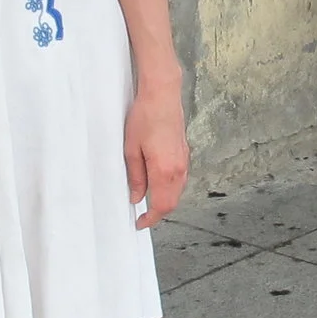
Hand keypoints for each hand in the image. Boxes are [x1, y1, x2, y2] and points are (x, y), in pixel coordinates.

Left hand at [125, 84, 188, 229]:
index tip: (140, 222)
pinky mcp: (184, 153)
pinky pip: (179, 180)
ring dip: (164, 200)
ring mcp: (184, 161)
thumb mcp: (132, 149)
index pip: (162, 206)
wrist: (162, 95)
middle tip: (142, 215)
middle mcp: (178, 169)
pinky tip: (157, 183)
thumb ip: (136, 177)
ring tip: (147, 200)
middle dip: (158, 212)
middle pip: (172, 202)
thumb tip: (137, 196)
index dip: (151, 218)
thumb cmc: (145, 117)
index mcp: (164, 170)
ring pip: (177, 192)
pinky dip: (170, 188)